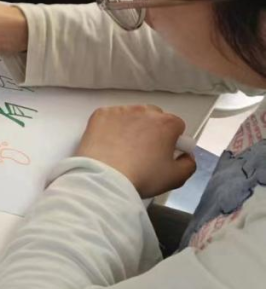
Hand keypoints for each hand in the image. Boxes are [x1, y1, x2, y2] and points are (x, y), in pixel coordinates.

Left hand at [75, 105, 196, 197]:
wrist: (105, 178)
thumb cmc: (142, 177)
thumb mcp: (176, 177)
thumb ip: (189, 163)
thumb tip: (186, 155)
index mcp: (167, 123)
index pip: (176, 126)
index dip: (172, 140)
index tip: (164, 152)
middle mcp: (144, 111)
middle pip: (154, 117)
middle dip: (152, 130)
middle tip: (143, 151)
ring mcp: (120, 111)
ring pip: (131, 115)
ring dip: (131, 127)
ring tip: (124, 149)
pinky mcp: (100, 114)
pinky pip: (110, 118)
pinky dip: (111, 127)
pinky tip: (108, 144)